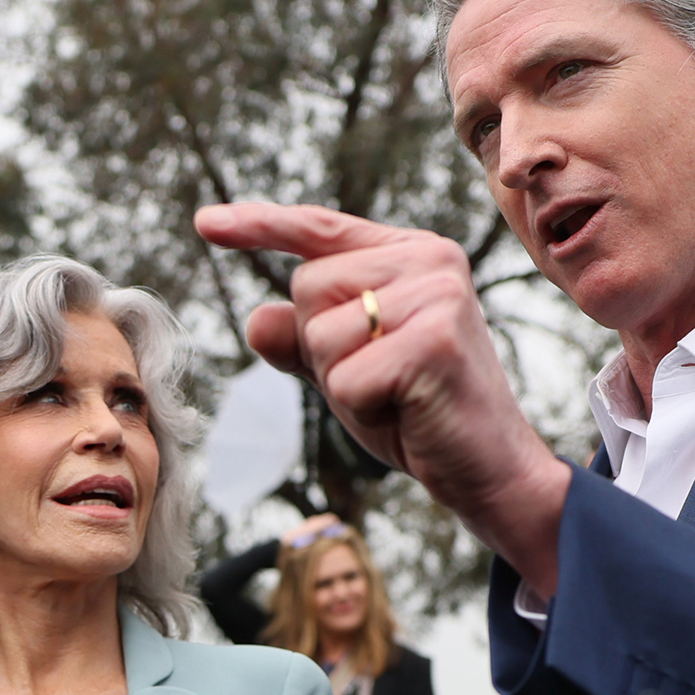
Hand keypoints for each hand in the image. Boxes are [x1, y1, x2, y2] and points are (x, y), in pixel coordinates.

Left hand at [195, 202, 570, 592]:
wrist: (490, 470)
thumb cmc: (420, 416)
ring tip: (397, 396)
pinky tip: (407, 412)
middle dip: (322, 348)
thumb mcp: (347, 370)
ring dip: (341, 382)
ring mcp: (434, 296)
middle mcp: (428, 260)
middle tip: (382, 378)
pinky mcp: (432, 342)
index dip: (259, 226)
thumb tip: (257, 318)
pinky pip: (341, 379)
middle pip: (306, 287)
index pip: (320, 229)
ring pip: (318, 334)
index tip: (204, 224)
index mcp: (411, 254)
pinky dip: (359, 410)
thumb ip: (301, 341)